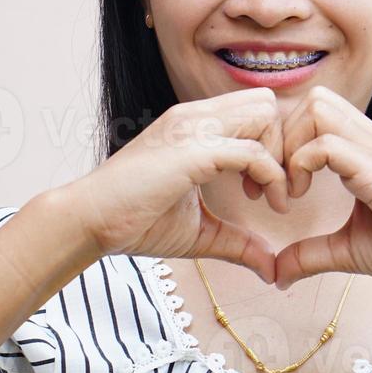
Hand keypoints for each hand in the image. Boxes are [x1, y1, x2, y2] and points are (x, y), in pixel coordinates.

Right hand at [73, 87, 290, 283]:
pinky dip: (271, 178)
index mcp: (195, 124)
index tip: (263, 191)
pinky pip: (252, 153)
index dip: (271, 145)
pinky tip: (264, 204)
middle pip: (266, 103)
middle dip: (282, 144)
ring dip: (278, 155)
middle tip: (271, 189)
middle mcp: (195, 116)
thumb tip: (272, 269)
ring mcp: (192, 128)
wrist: (89, 221)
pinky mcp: (192, 151)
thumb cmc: (136, 222)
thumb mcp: (200, 231)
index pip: (255, 108)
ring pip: (264, 115)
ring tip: (266, 197)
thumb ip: (239, 242)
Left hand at [271, 86, 371, 291]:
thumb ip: (311, 255)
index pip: (314, 112)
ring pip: (315, 108)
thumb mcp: (350, 250)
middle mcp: (370, 139)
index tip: (277, 189)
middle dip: (282, 137)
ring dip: (290, 147)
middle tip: (277, 184)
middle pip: (311, 99)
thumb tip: (276, 274)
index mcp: (365, 150)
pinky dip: (301, 166)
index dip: (285, 142)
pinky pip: (326, 143)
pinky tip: (302, 198)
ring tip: (290, 191)